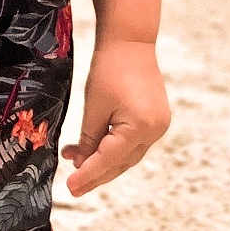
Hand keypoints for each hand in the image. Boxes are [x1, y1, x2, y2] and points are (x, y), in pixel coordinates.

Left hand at [60, 37, 170, 195]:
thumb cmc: (109, 69)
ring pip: (127, 155)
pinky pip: (132, 142)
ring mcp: (158, 126)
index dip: (88, 175)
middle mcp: (155, 130)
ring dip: (103, 161)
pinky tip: (94, 148)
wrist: (130, 41)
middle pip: (121, 162)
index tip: (71, 188)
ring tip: (75, 161)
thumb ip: (89, 139)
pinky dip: (113, 148)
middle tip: (73, 186)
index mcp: (140, 127)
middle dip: (96, 173)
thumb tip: (81, 164)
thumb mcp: (94, 107)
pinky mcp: (156, 119)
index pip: (109, 160)